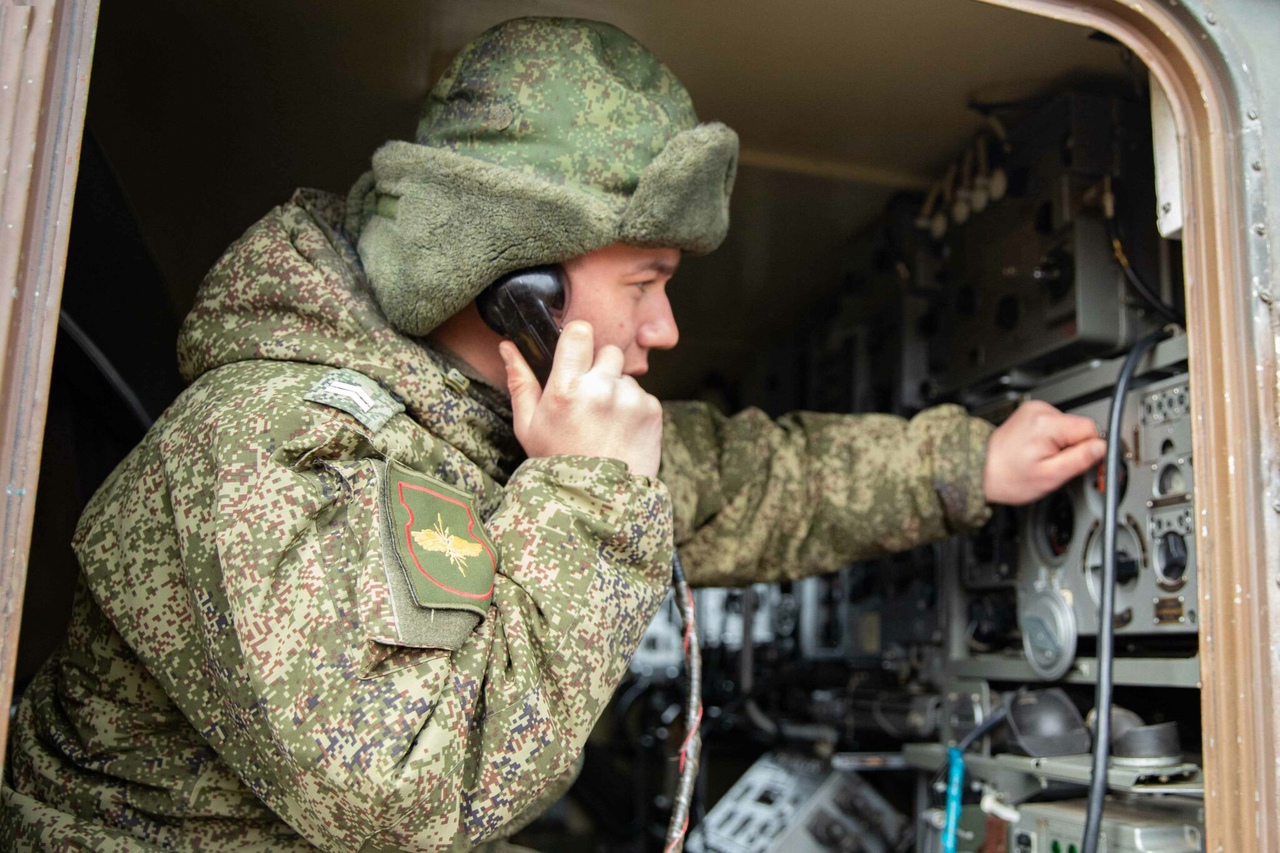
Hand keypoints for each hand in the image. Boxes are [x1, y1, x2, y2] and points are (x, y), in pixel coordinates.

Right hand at [502, 321, 663, 476]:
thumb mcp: (527, 426)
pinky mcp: (652, 411)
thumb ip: (520, 381)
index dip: (578, 340)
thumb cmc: (556, 462)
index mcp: (566, 389)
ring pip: (625, 376)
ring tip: (604, 422)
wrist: (597, 501)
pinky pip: (642, 395)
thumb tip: (508, 346)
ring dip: (617, 390)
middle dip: (599, 368)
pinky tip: (620, 431)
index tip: (575, 354)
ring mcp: (630, 399)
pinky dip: (634, 408)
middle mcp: (601, 389)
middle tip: (588, 398)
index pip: (580, 332)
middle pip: (607, 351)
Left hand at [983, 400, 1106, 504]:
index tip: (1078, 462)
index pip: (1090, 429)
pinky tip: (1035, 449)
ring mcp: (1033, 410)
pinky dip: (1051, 438)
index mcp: (1047, 424)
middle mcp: (1040, 411)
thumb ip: (1079, 460)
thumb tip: (1102, 448)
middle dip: (1072, 447)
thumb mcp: (1050, 476)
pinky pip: (1054, 425)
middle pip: (1079, 427)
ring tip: (1041, 457)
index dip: (1088, 449)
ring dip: (1061, 443)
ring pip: (1067, 427)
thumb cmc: (1008, 477)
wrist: (980, 470)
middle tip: (1053, 464)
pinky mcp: (1029, 413)